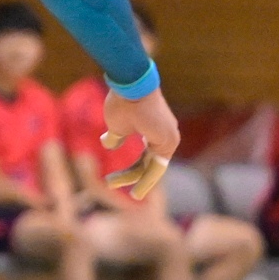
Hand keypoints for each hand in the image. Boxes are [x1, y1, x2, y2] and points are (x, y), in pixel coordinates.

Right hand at [102, 86, 179, 200]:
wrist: (131, 85)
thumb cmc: (123, 102)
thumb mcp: (116, 125)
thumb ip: (116, 137)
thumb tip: (109, 144)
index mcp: (155, 132)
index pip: (145, 157)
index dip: (133, 171)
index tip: (117, 181)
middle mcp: (166, 136)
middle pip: (148, 163)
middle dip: (131, 176)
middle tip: (111, 184)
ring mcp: (169, 138)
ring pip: (152, 166)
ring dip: (136, 179)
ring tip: (127, 194)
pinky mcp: (167, 140)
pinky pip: (156, 166)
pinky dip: (147, 179)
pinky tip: (137, 192)